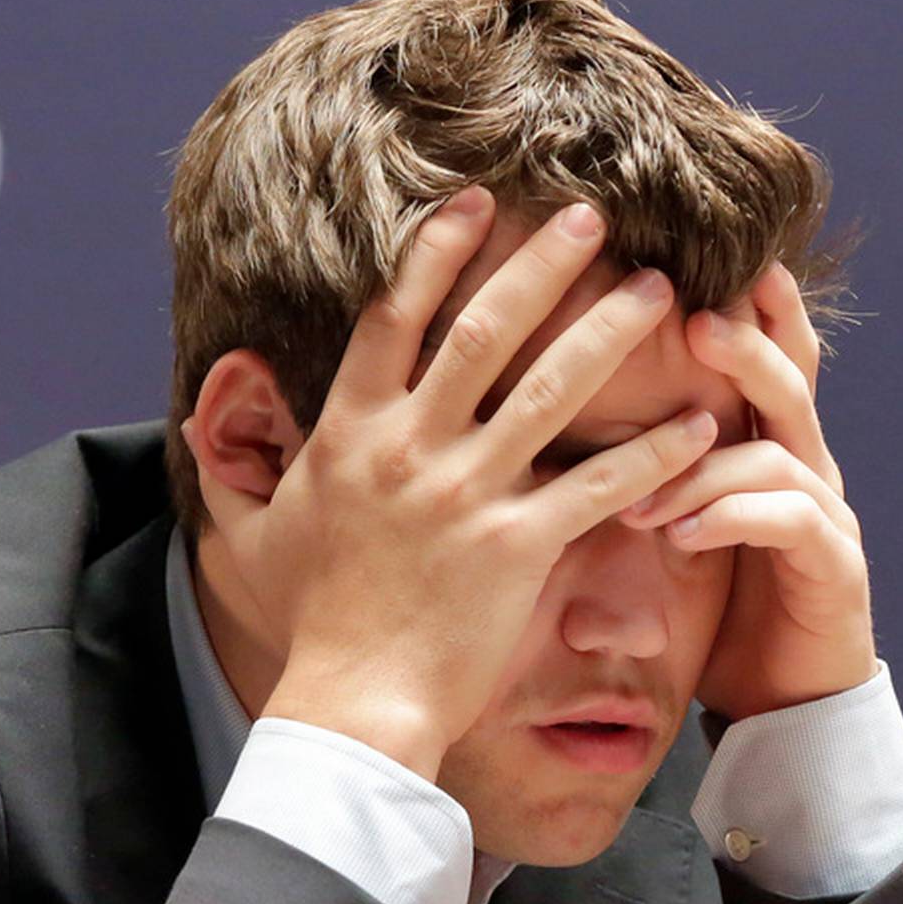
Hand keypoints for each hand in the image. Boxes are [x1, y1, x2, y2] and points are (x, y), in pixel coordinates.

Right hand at [242, 189, 719, 779]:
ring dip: (608, 333)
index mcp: (350, 432)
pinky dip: (653, 453)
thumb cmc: (311, 620)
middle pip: (485, 331)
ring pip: (550, 391)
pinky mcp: (518, 546)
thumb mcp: (255, 531)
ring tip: (658, 291)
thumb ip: (236, 463)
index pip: (395, 317)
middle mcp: (410, 447)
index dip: (437, 253)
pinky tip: (699, 422)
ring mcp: (466, 494)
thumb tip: (203, 409)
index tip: (477, 203)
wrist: (352, 700)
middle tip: (593, 217)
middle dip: (542, 266)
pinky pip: (599, 485)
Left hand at [619, 261, 875, 720]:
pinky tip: (682, 534)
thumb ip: (650, 482)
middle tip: (693, 321)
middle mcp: (809, 469)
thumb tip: (561, 440)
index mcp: (772, 451)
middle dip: (744, 347)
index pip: (770, 361)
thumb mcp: (680, 537)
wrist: (789, 705)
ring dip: (702, 467)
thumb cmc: (725, 616)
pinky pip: (790, 522)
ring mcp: (829, 516)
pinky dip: (731, 519)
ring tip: (640, 493)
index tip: (707, 261)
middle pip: (789, 383)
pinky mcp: (835, 568)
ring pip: (779, 453)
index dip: (753, 309)